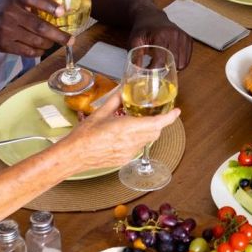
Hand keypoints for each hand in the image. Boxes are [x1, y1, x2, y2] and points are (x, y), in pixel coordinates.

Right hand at [0, 0, 69, 57]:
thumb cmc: (6, 9)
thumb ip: (37, 1)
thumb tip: (64, 9)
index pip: (34, 0)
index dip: (50, 6)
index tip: (62, 12)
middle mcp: (11, 13)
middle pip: (39, 26)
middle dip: (58, 35)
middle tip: (71, 40)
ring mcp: (7, 30)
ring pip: (35, 41)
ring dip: (49, 44)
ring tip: (53, 43)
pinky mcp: (4, 44)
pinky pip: (27, 51)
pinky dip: (38, 52)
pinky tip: (42, 49)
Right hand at [61, 96, 180, 170]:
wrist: (74, 155)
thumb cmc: (84, 135)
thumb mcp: (100, 113)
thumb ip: (116, 101)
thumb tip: (123, 91)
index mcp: (126, 127)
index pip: (156, 123)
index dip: (169, 117)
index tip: (176, 111)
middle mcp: (131, 142)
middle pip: (155, 132)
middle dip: (159, 123)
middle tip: (155, 114)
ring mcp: (129, 152)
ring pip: (148, 140)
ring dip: (148, 131)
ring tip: (136, 123)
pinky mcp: (125, 159)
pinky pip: (138, 148)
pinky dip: (138, 140)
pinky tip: (126, 135)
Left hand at [129, 10, 192, 70]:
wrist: (151, 17)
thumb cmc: (143, 30)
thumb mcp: (134, 41)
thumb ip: (135, 55)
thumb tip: (138, 71)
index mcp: (160, 35)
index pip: (161, 59)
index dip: (155, 68)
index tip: (148, 71)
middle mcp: (174, 34)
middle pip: (173, 63)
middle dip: (164, 68)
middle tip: (155, 65)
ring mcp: (183, 36)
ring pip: (182, 63)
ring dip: (173, 66)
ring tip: (162, 61)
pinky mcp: (188, 39)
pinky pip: (187, 59)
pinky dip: (179, 62)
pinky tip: (170, 57)